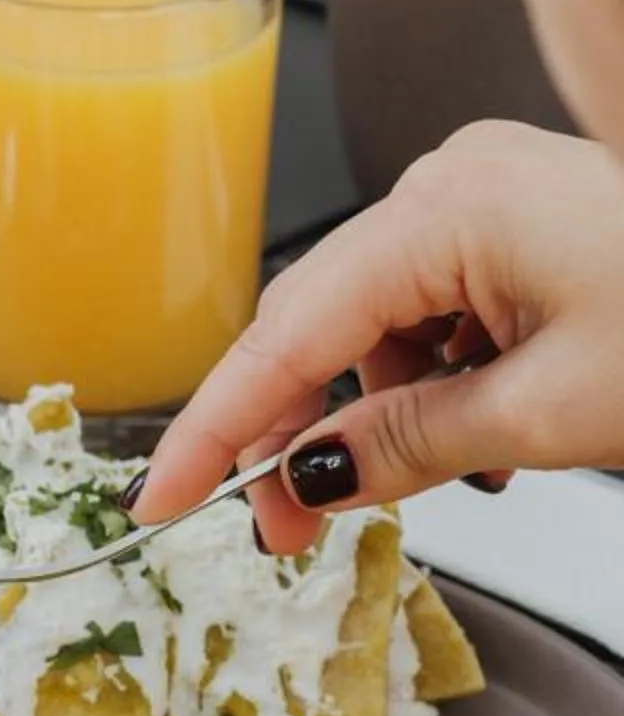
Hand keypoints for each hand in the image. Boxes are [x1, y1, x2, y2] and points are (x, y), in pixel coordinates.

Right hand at [133, 121, 623, 551]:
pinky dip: (437, 381)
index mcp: (449, 207)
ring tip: (429, 488)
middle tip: (286, 532)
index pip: (287, 335)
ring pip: (380, 325)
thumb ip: (409, 445)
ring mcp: (492, 198)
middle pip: (324, 324)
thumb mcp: (551, 417)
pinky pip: (437, 312)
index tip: (164, 500)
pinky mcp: (524, 227)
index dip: (217, 428)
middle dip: (299, 434)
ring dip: (383, 415)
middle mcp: (456, 183)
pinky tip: (472, 437)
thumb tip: (313, 474)